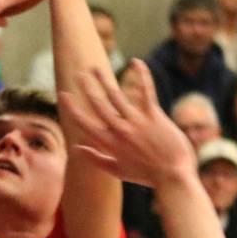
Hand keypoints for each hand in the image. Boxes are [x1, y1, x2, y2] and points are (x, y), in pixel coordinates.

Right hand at [59, 61, 195, 188]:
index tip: (63, 95)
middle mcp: (119, 130)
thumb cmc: (146, 174)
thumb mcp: (117, 170)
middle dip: (86, 87)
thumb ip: (96, 158)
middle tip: (78, 74)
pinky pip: (145, 90)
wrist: (172, 175)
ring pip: (115, 95)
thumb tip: (76, 148)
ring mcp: (136, 121)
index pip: (85, 123)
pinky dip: (141, 75)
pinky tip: (136, 62)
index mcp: (109, 144)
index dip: (72, 108)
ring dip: (103, 79)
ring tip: (94, 68)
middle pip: (98, 104)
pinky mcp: (153, 115)